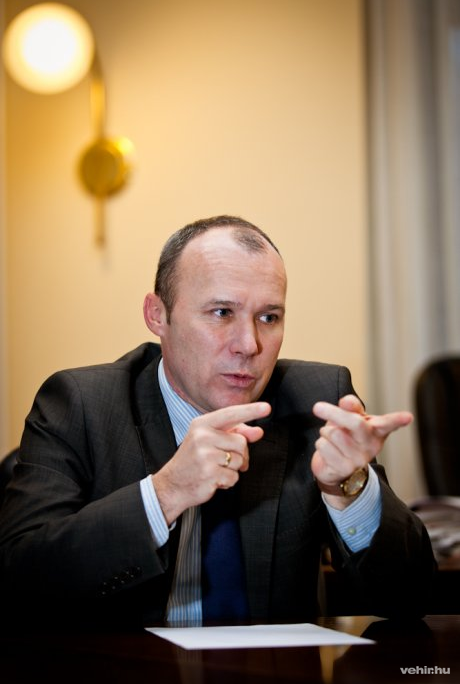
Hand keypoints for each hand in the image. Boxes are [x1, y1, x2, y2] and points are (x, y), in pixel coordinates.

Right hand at [153, 402, 270, 523]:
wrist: (173, 484)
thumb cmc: (193, 460)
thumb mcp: (209, 440)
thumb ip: (234, 433)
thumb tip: (257, 432)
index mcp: (202, 424)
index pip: (231, 414)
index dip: (251, 410)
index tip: (267, 408)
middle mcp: (202, 436)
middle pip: (241, 441)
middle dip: (238, 454)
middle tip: (223, 460)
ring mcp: (205, 455)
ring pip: (239, 460)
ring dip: (232, 469)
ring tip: (214, 469)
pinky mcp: (210, 474)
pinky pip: (234, 477)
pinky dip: (228, 481)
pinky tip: (214, 479)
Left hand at [311, 395, 412, 508]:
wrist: (335, 470)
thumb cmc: (345, 438)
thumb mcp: (348, 419)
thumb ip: (350, 407)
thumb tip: (347, 401)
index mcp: (376, 431)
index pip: (388, 423)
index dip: (398, 420)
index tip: (408, 417)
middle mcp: (371, 446)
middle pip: (354, 422)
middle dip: (333, 412)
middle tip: (317, 407)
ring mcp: (359, 459)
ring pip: (333, 433)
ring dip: (325, 432)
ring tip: (331, 438)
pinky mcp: (344, 469)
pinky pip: (323, 446)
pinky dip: (320, 444)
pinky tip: (328, 451)